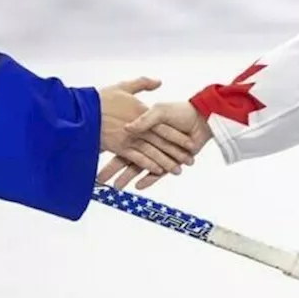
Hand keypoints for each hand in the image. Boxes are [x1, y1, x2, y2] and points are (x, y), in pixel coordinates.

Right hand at [97, 100, 212, 189]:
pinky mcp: (167, 162)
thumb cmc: (179, 111)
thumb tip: (129, 128)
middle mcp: (147, 141)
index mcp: (142, 128)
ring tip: (117, 187)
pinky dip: (148, 178)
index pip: (122, 141)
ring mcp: (157, 153)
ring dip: (128, 176)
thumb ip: (145, 119)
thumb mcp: (159, 110)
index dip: (110, 149)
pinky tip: (138, 186)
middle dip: (114, 169)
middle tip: (101, 179)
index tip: (97, 156)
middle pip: (127, 157)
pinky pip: (155, 171)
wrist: (201, 119)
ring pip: (140, 166)